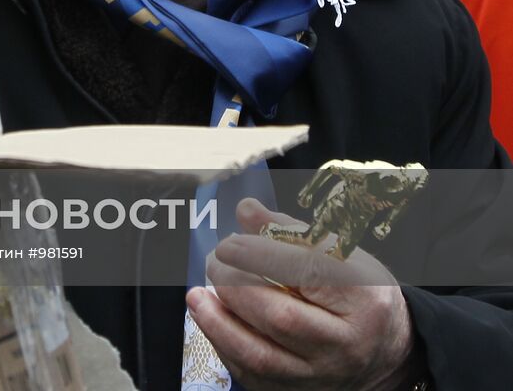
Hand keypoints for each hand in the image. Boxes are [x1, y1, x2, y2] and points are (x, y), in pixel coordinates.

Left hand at [186, 198, 419, 390]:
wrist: (386, 352)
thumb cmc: (359, 294)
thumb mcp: (341, 255)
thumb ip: (291, 231)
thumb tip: (246, 210)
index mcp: (364, 299)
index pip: (307, 272)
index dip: (260, 254)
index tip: (229, 243)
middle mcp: (346, 344)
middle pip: (281, 318)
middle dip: (235, 287)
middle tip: (214, 263)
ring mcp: (322, 375)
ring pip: (262, 357)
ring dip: (219, 324)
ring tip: (197, 296)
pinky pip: (254, 376)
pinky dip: (225, 346)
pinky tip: (213, 320)